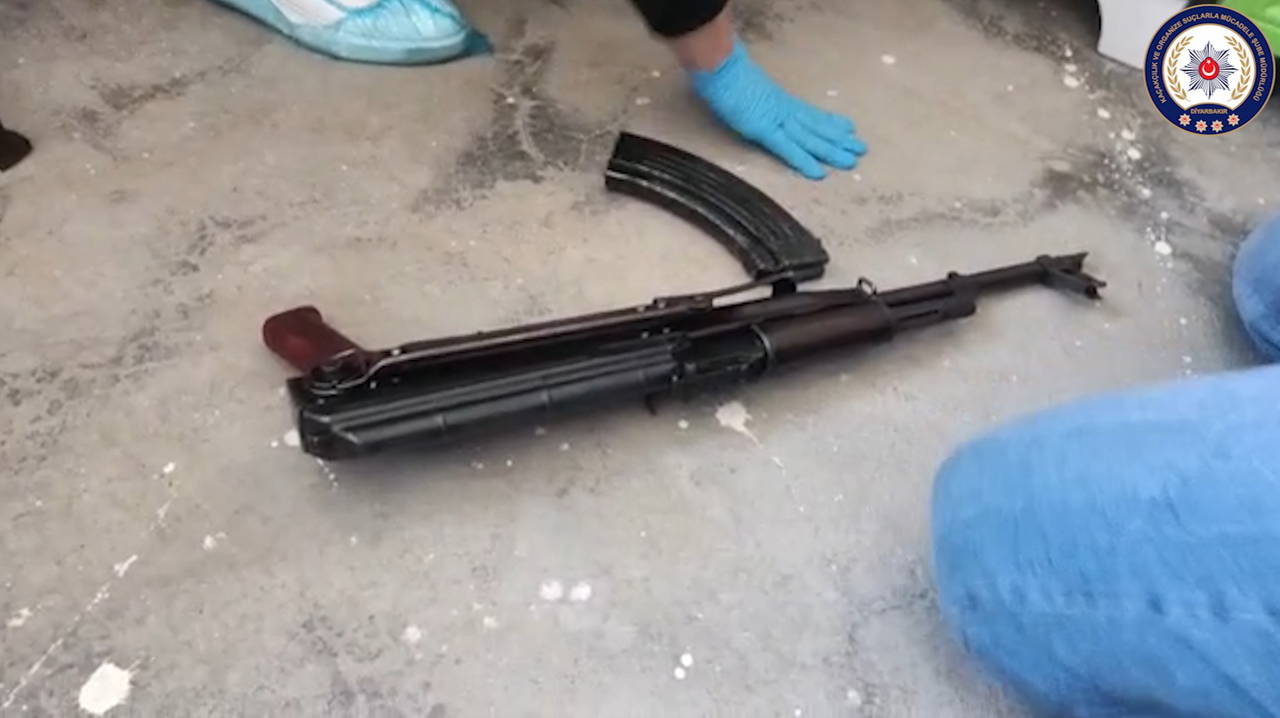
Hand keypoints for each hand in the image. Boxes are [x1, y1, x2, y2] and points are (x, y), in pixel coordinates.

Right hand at [689, 41, 866, 179]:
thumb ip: (754, 95)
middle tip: (861, 149)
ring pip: (810, 139)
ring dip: (831, 151)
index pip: (809, 115)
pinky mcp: (765, 131)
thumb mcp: (745, 86)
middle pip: (816, 128)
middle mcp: (784, 111)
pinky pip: (787, 149)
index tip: (847, 128)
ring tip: (852, 159)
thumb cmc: (726, 73)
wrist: (720, 66)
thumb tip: (752, 97)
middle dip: (838, 140)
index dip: (829, 123)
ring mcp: (776, 121)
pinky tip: (818, 173)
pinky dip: (803, 161)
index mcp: (779, 102)